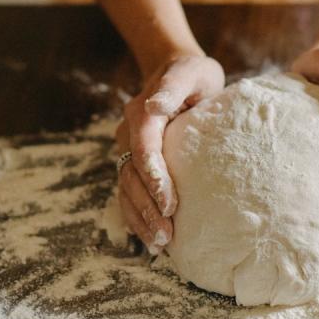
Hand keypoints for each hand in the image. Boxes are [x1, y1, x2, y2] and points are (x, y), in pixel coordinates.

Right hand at [116, 53, 224, 252]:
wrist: (176, 73)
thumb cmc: (192, 75)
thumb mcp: (189, 73)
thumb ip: (173, 87)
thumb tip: (154, 105)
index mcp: (142, 113)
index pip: (143, 148)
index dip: (154, 177)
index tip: (170, 203)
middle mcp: (128, 133)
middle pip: (131, 175)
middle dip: (147, 207)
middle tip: (167, 235)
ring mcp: (128, 149)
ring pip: (126, 189)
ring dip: (140, 218)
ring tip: (159, 245)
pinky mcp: (134, 163)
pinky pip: (129, 193)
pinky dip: (136, 216)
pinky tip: (149, 239)